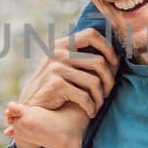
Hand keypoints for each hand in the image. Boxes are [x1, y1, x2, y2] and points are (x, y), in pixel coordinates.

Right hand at [3, 27, 119, 147]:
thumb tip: (116, 58)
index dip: (108, 47)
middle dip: (109, 80)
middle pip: (99, 62)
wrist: (30, 110)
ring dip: (100, 98)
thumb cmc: (54, 89)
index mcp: (61, 44)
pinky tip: (90, 112)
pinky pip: (85, 96)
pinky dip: (91, 107)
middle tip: (107, 93)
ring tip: (97, 105)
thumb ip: (82, 60)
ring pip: (95, 82)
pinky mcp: (55, 84)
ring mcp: (55, 68)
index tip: (114, 63)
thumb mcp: (64, 68)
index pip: (91, 34)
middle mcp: (57, 53)